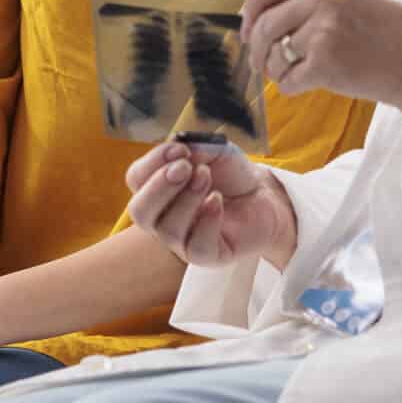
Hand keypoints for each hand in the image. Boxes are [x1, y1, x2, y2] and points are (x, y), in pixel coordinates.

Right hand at [126, 138, 295, 267]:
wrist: (265, 196)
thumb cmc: (232, 174)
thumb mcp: (217, 151)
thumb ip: (198, 146)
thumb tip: (179, 146)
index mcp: (157, 190)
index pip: (136, 179)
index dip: (153, 162)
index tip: (180, 148)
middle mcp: (163, 218)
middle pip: (140, 212)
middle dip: (159, 187)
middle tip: (185, 167)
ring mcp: (183, 240)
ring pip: (168, 229)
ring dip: (187, 199)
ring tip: (207, 177)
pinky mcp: (207, 255)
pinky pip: (197, 247)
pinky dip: (206, 221)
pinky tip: (217, 200)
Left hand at [242, 0, 401, 121]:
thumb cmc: (382, 29)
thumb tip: (254, 15)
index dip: (250, 9)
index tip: (248, 28)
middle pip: (262, 24)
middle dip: (257, 49)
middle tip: (263, 63)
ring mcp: (322, 29)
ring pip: (273, 55)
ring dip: (276, 70)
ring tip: (295, 72)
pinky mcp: (325, 62)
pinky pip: (287, 80)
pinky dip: (292, 87)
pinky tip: (309, 83)